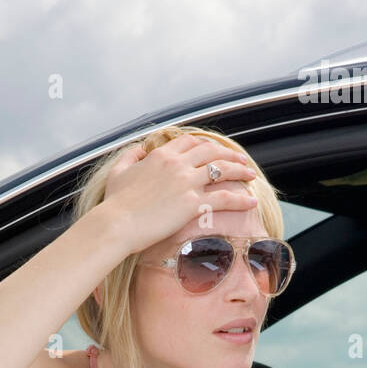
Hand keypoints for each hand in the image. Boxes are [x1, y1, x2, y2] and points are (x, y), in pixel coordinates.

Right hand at [99, 133, 257, 256]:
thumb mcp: (118, 173)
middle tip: (241, 161)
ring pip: (222, 170)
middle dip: (229, 155)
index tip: (214, 151)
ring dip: (240, 171)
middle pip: (211, 152)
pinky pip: (224, 197)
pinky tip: (252, 201)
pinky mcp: (192, 203)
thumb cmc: (114, 204)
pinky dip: (241, 198)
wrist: (115, 224)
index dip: (206, 145)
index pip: (190, 142)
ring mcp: (186, 182)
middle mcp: (176, 164)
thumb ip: (130, 157)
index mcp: (161, 155)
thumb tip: (139, 150)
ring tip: (251, 175)